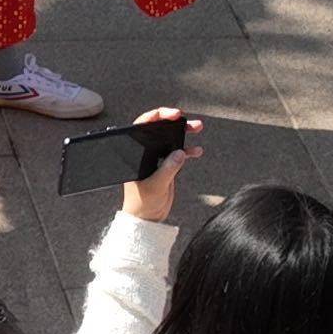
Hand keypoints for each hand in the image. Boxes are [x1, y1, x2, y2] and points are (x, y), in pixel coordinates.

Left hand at [116, 110, 197, 224]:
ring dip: (184, 132)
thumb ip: (167, 170)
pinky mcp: (166, 165)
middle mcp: (144, 151)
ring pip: (171, 139)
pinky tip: (197, 151)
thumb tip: (180, 153)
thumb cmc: (142, 203)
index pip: (143, 125)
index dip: (157, 115)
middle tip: (185, 118)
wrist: (147, 218)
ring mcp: (156, 157)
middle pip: (159, 129)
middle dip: (173, 121)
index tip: (172, 115)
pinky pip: (179, 153)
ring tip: (198, 127)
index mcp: (134, 152)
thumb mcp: (155, 186)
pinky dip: (188, 151)